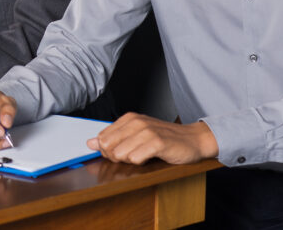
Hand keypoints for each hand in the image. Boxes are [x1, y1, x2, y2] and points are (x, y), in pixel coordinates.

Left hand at [85, 113, 218, 164]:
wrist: (192, 139)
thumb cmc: (164, 139)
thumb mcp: (136, 136)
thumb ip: (113, 138)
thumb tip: (90, 143)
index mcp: (128, 119)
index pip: (102, 139)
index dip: (108, 151)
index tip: (122, 152)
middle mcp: (136, 122)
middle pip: (108, 147)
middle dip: (117, 157)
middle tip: (134, 156)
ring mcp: (147, 131)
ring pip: (121, 154)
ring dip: (130, 161)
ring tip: (144, 156)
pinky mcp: (158, 142)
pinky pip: (136, 158)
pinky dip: (141, 162)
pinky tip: (151, 157)